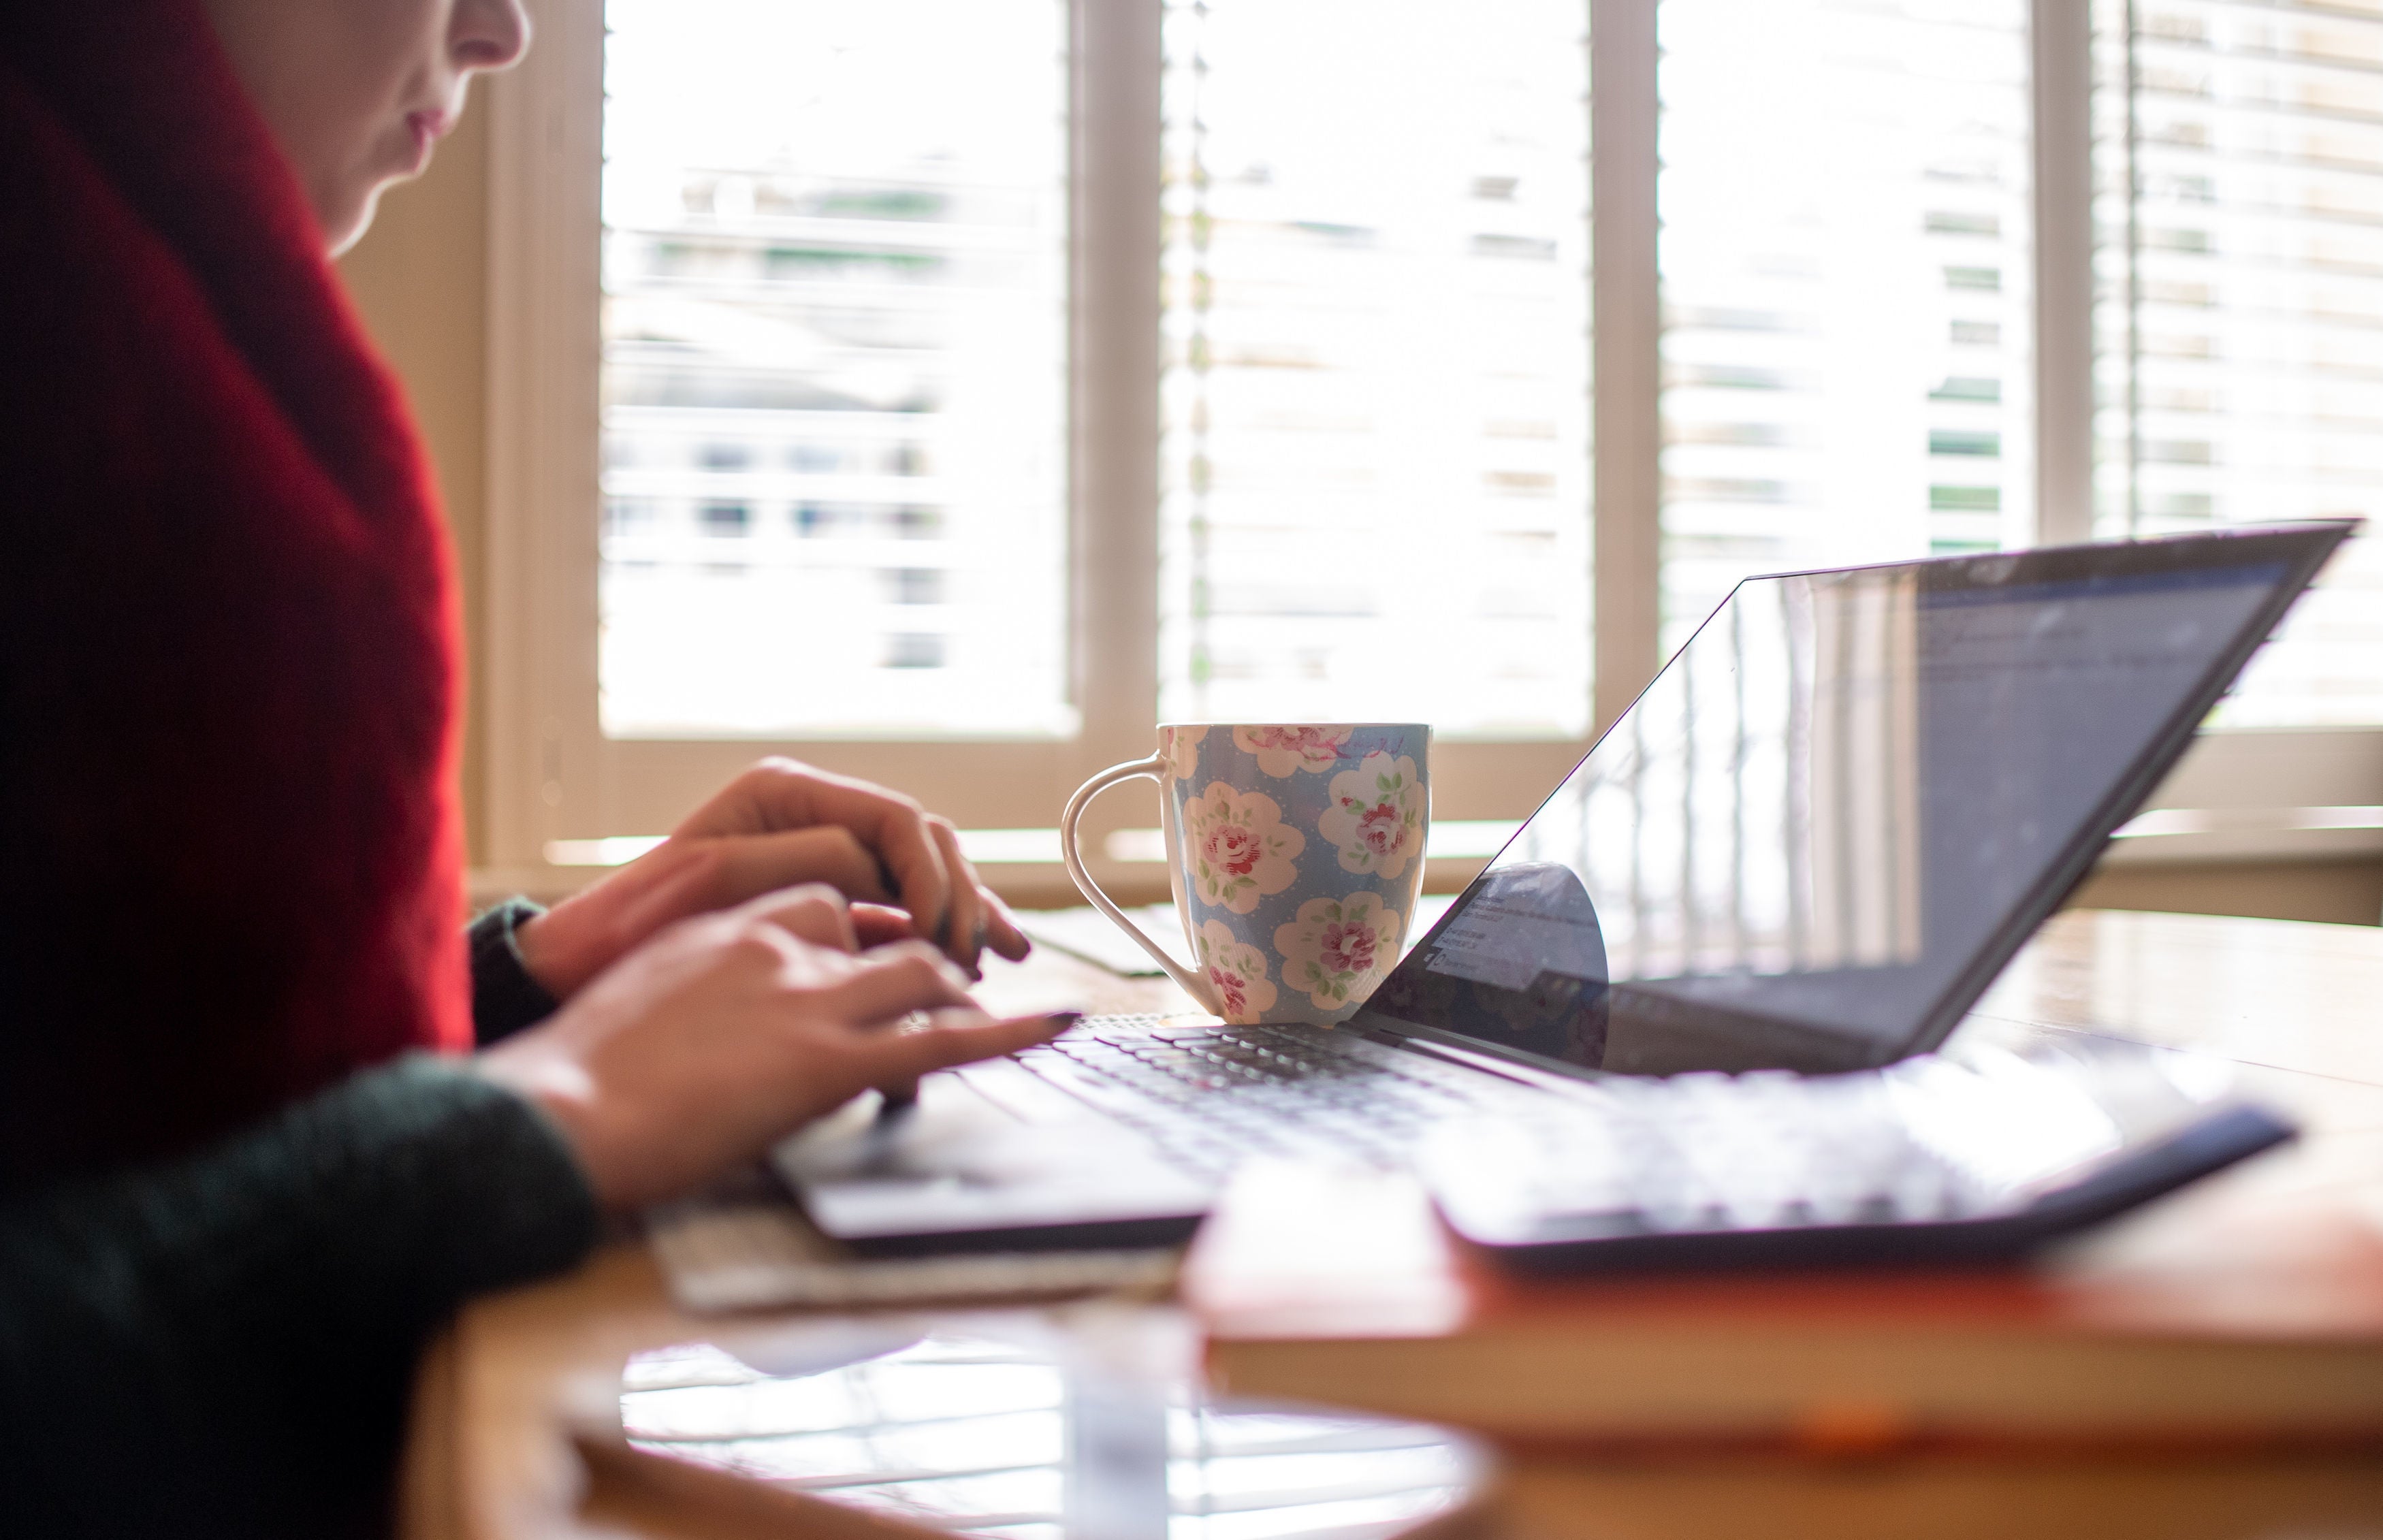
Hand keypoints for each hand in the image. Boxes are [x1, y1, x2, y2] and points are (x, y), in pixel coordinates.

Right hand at [478, 884, 1072, 1211]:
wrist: (558, 1116)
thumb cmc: (578, 1085)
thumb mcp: (646, 1009)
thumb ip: (700, 998)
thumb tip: (722, 1034)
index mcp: (727, 926)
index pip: (829, 903)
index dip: (869, 933)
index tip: (885, 959)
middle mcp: (777, 946)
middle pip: (887, 928)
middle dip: (932, 953)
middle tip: (956, 986)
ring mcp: (807, 999)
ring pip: (925, 972)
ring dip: (961, 991)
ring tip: (989, 1012)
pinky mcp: (828, 1061)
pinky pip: (944, 1038)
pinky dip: (1012, 1031)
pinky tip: (1057, 1023)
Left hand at [515, 758, 1031, 998]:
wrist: (586, 969)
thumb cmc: (635, 922)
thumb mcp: (718, 878)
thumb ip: (808, 862)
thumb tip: (881, 875)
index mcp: (786, 793)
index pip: (894, 820)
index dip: (929, 874)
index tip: (938, 932)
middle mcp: (812, 816)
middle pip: (922, 843)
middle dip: (960, 897)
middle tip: (976, 957)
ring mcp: (822, 858)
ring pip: (924, 875)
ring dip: (966, 915)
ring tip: (997, 959)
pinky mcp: (828, 904)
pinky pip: (902, 910)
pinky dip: (940, 934)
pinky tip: (972, 961)